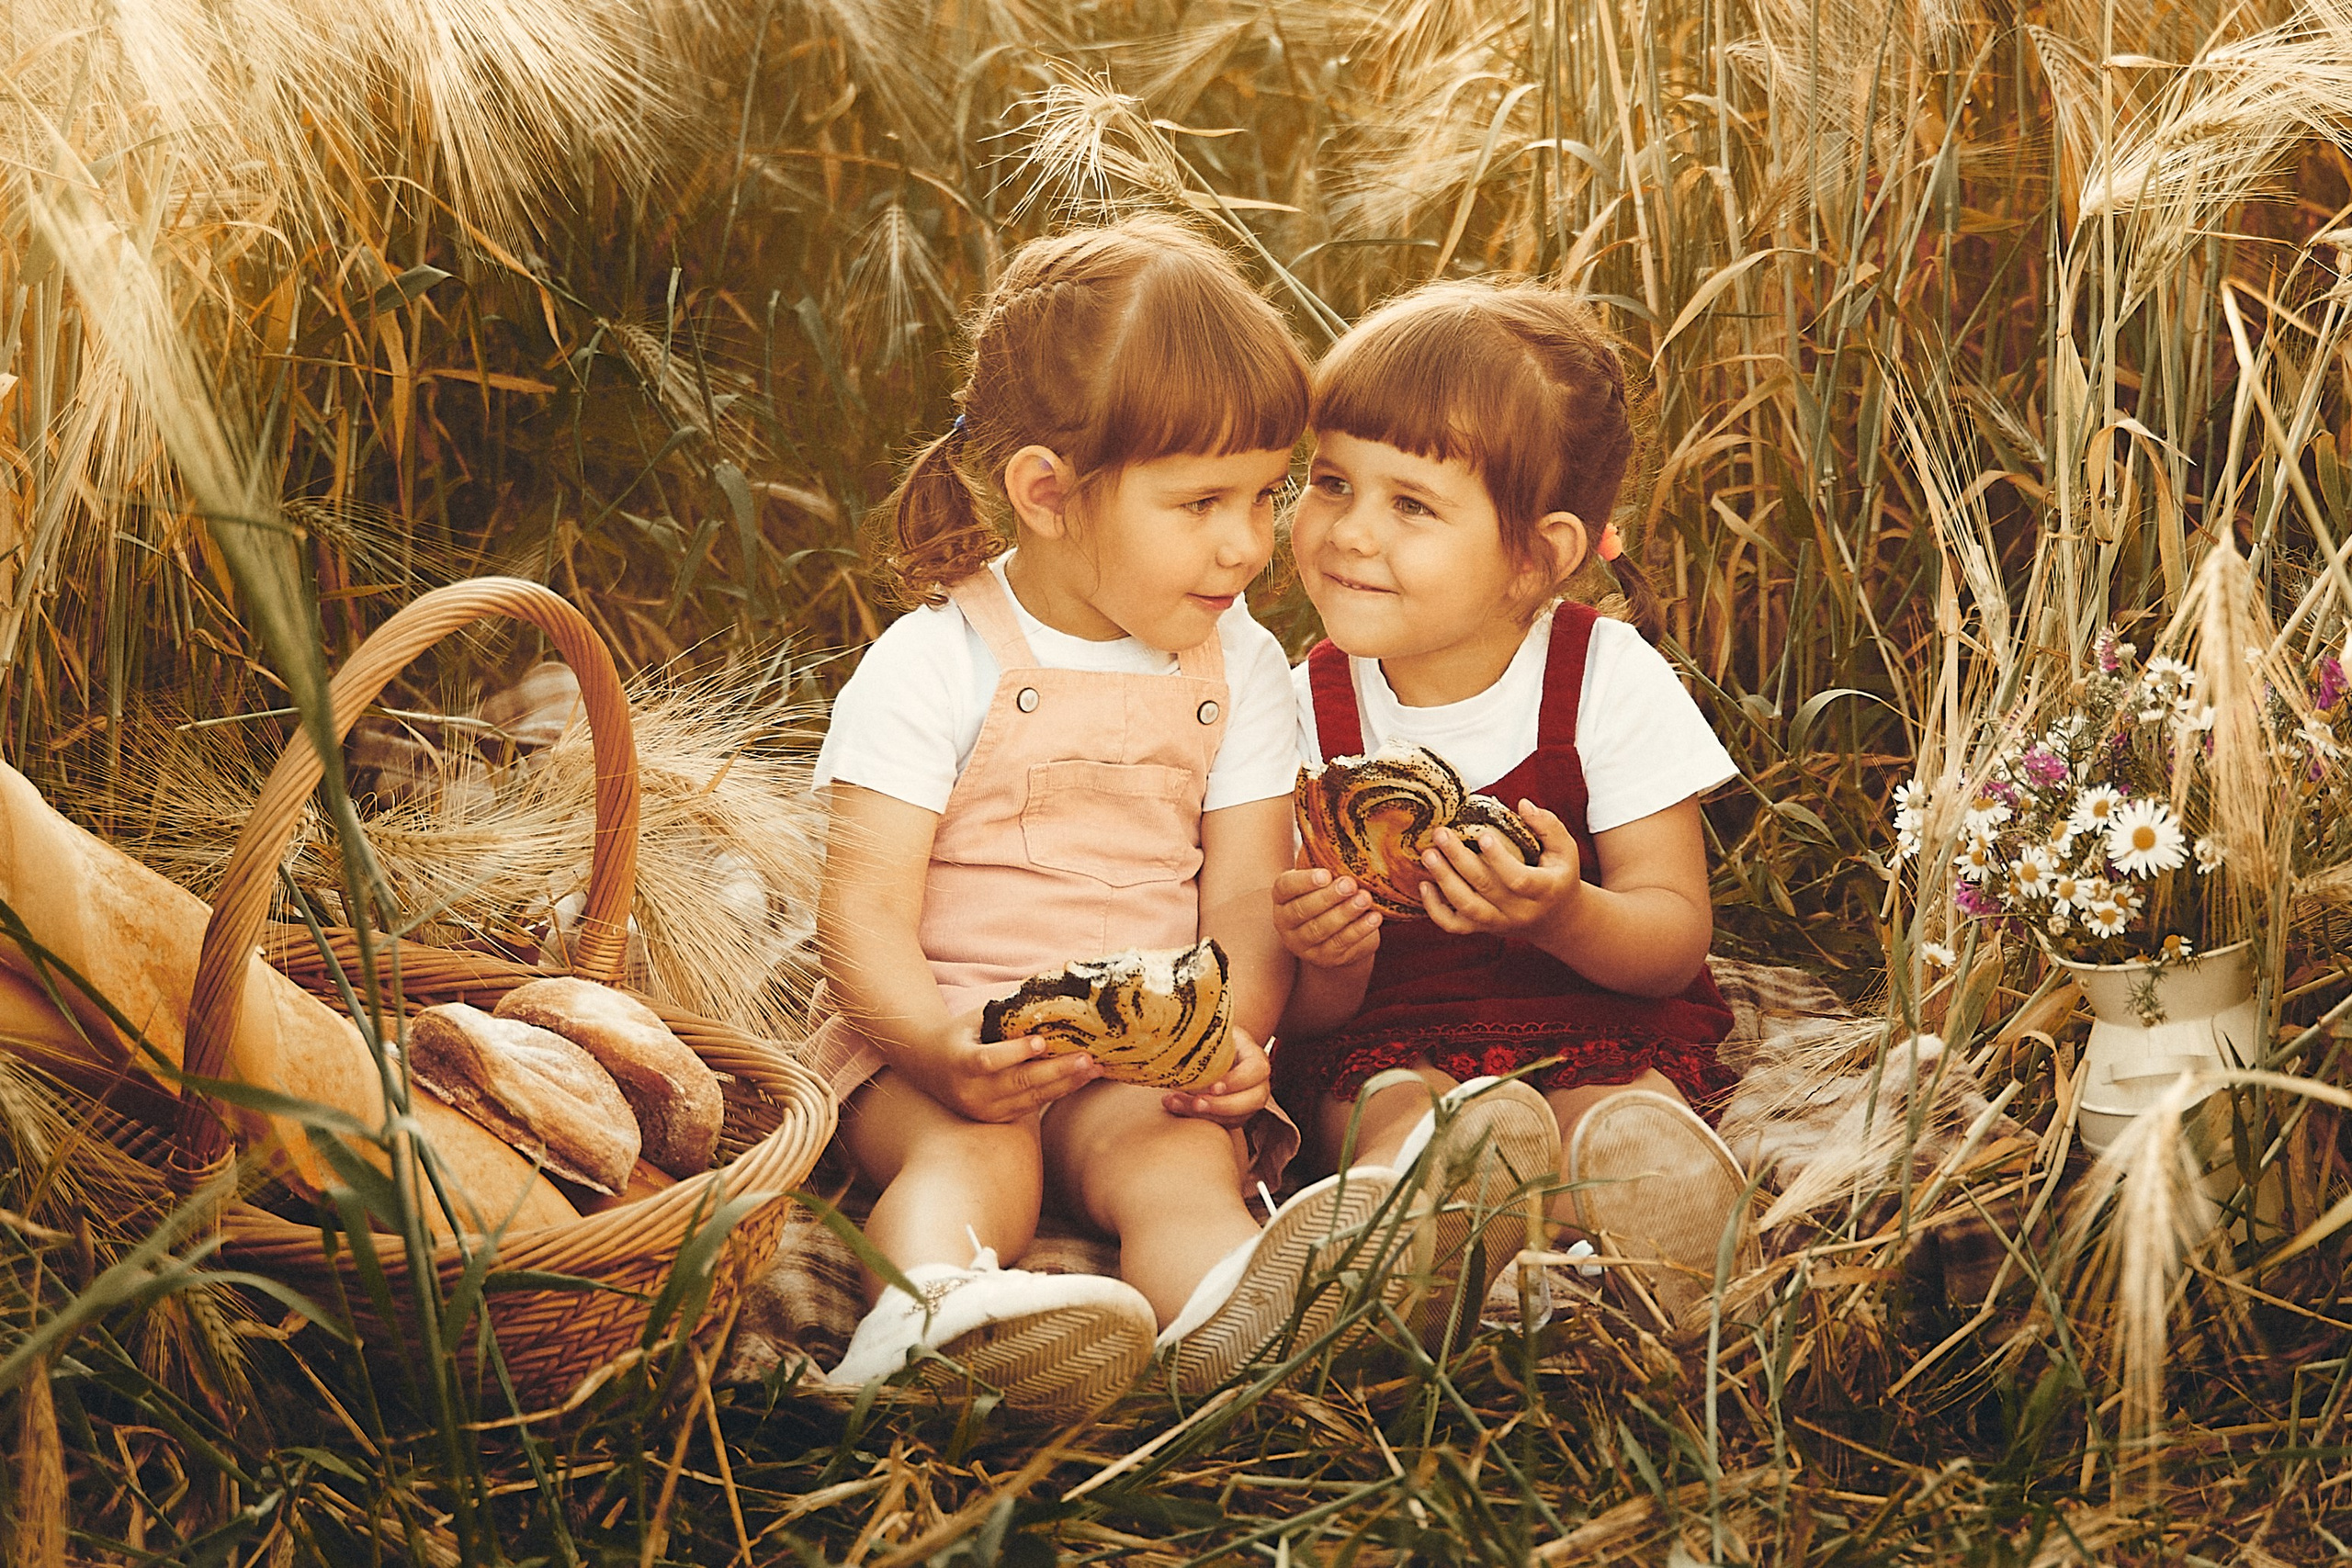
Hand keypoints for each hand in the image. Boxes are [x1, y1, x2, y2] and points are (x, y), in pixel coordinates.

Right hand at [902, 1009, 1101, 1122]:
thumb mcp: (975, 1017)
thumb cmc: (959, 1034)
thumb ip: (1006, 1009)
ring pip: (1030, 1099)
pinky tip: (1080, 1079)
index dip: (1015, 1053)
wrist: (928, 1067)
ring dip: (1066, 1084)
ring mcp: (983, 1110)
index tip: (1042, 1041)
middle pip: (1017, 1083)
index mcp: (959, 1062)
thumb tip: (1049, 987)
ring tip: (1094, 1069)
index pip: (988, 1061)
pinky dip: (1057, 1092)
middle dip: (1056, 1071)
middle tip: (1087, 1058)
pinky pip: (1031, 1107)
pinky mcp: (996, 1119)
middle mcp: (970, 1092)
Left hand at [1162, 1028, 1270, 1126]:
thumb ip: (1205, 1029)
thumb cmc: (1210, 1035)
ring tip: (1173, 1102)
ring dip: (1205, 1114)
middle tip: (1196, 1103)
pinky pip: (1221, 1123)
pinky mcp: (1233, 1115)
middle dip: (1223, 1105)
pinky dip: (1197, 1117)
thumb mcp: (1212, 1029)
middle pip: (1254, 1100)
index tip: (1212, 1086)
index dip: (1237, 1081)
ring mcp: (1248, 1101)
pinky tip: (1173, 1105)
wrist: (1207, 1048)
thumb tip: (1184, 1027)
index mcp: (1256, 1056)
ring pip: (1237, 1117)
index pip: (1257, 1070)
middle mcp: (1258, 1082)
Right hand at [1273, 866, 1382, 968]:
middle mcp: (1286, 923)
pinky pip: (1341, 944)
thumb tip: (1334, 830)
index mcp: (1282, 898)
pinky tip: (1374, 917)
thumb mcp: (1321, 881)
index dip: (1304, 881)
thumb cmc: (1329, 897)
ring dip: (1345, 913)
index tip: (1326, 874)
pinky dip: (1359, 930)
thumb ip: (1324, 862)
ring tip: (1365, 899)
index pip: (1285, 888)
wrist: (1339, 936)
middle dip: (1328, 897)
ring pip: (1321, 929)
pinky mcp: (1326, 958)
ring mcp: (1304, 945)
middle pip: (1303, 910)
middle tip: (1350, 884)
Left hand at [1419, 801, 1582, 936]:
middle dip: (1459, 859)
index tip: (1482, 835)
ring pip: (1467, 908)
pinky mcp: (1481, 928)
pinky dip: (1435, 909)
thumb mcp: (1564, 849)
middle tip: (1441, 834)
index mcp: (1544, 889)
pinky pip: (1454, 925)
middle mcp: (1520, 910)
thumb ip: (1547, 825)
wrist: (1554, 918)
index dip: (1500, 859)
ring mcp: (1499, 922)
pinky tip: (1424, 885)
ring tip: (1428, 854)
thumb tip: (1522, 804)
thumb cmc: (1558, 874)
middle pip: (1486, 888)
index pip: (1519, 879)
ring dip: (1444, 880)